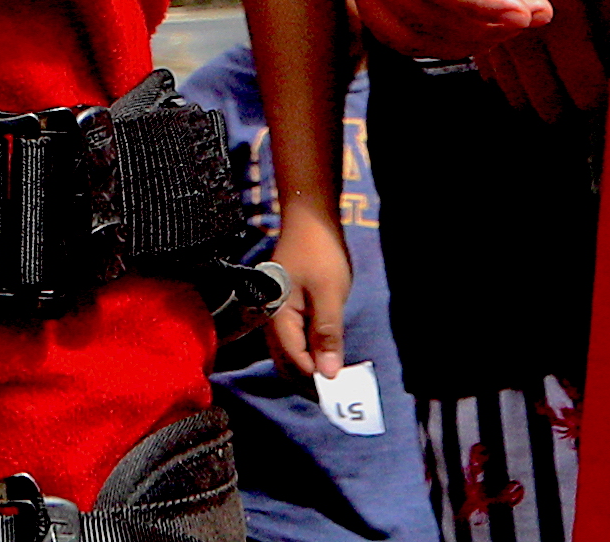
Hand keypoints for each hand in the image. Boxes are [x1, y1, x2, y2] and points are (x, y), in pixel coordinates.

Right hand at [261, 203, 351, 381]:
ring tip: (333, 377)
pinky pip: (293, 339)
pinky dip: (308, 351)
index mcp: (277, 318)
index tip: (338, 393)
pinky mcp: (285, 306)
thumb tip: (328, 375)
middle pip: (285, 362)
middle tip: (336, 392)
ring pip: (288, 352)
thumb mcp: (329, 294)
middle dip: (308, 380)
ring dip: (308, 367)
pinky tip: (325, 354)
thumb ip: (327, 335)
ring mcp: (276, 313)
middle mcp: (271, 320)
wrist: (310, 216)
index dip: (315, 380)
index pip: (293, 361)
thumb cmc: (320, 253)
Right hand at [288, 0, 543, 58]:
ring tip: (515, 21)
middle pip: (416, 11)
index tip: (527, 8)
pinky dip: (432, 36)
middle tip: (540, 13)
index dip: (478, 1)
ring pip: (400, 30)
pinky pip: (387, 22)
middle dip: (483, 25)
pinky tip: (472, 25)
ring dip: (461, 38)